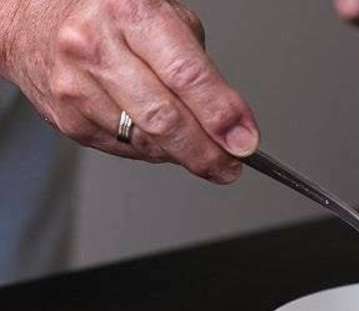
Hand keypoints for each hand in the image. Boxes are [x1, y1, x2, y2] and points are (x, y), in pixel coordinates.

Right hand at [0, 0, 258, 183]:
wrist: (30, 18)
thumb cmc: (106, 12)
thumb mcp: (161, 14)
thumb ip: (196, 63)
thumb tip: (230, 120)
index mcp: (131, 13)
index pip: (186, 76)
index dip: (221, 114)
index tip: (245, 141)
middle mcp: (98, 48)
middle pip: (165, 119)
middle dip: (207, 151)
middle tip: (231, 165)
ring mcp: (77, 86)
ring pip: (145, 141)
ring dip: (183, 155)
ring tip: (205, 154)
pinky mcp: (68, 119)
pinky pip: (124, 149)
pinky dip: (153, 151)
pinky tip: (164, 142)